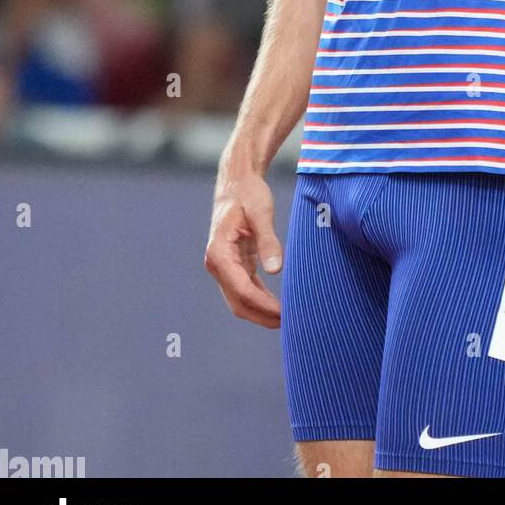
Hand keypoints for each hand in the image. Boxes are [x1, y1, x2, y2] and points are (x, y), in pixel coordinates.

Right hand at [204, 169, 282, 327]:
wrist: (237, 181)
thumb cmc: (249, 193)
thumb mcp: (261, 213)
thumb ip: (268, 241)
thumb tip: (275, 270)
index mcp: (219, 252)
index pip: (241, 289)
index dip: (263, 305)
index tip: (283, 313)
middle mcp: (216, 262)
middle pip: (237, 301)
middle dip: (261, 315)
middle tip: (288, 323)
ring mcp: (222, 265)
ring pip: (239, 299)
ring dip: (260, 311)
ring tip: (285, 318)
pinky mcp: (232, 263)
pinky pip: (244, 288)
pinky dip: (259, 298)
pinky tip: (275, 304)